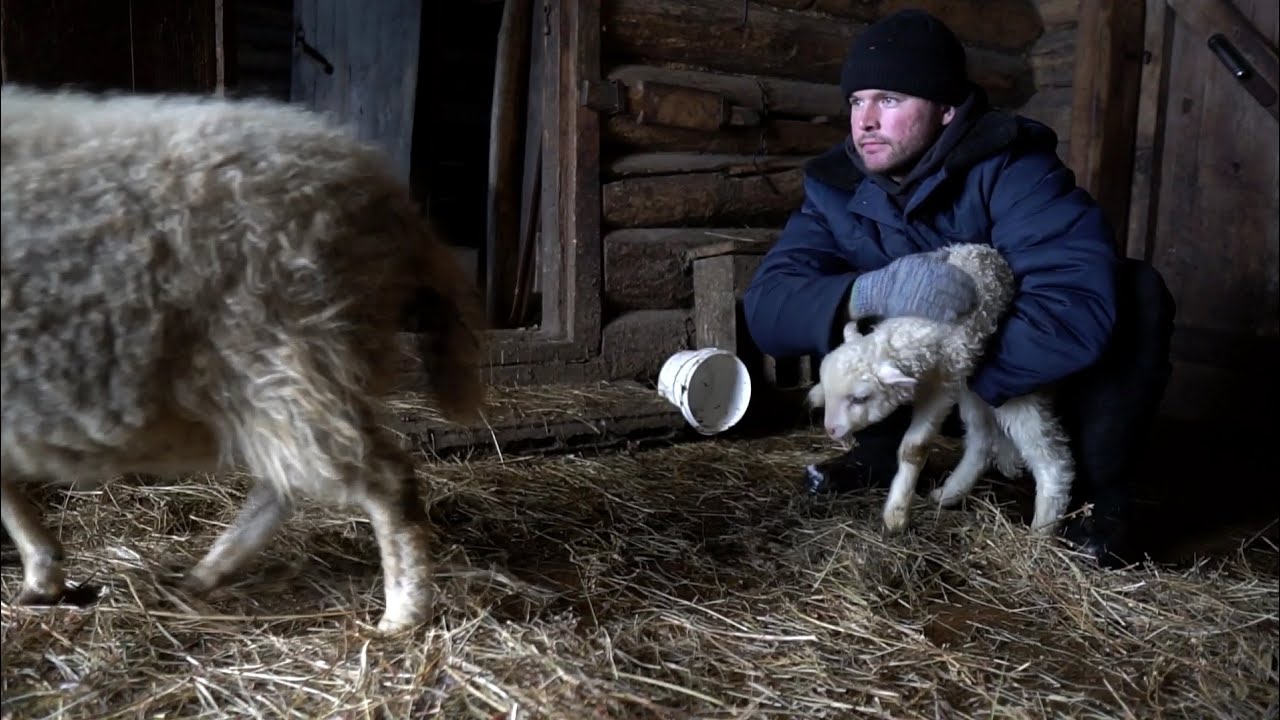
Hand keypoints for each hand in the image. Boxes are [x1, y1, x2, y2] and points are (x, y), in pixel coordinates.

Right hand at [849, 251, 977, 322]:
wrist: (876, 291)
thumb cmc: (894, 275)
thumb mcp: (911, 260)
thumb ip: (930, 257)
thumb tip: (947, 254)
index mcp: (927, 266)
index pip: (952, 273)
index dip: (965, 281)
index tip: (973, 287)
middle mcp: (926, 279)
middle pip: (952, 287)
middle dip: (965, 295)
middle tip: (974, 301)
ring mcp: (920, 294)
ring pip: (945, 300)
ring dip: (958, 306)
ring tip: (967, 310)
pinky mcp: (915, 308)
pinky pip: (934, 311)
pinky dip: (945, 315)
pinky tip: (954, 317)